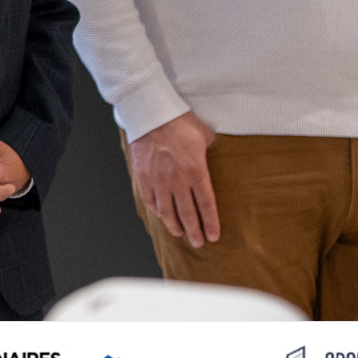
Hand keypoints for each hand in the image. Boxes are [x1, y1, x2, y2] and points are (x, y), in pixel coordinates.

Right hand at [128, 111, 219, 247]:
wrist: (151, 114)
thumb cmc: (180, 122)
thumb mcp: (205, 135)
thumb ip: (210, 150)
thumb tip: (214, 153)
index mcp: (196, 172)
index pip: (206, 206)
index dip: (211, 223)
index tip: (214, 236)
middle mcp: (177, 181)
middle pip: (188, 214)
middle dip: (195, 231)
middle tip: (199, 242)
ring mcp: (158, 180)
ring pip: (167, 212)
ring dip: (175, 225)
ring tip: (179, 233)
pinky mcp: (143, 176)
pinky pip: (150, 200)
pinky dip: (156, 211)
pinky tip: (161, 215)